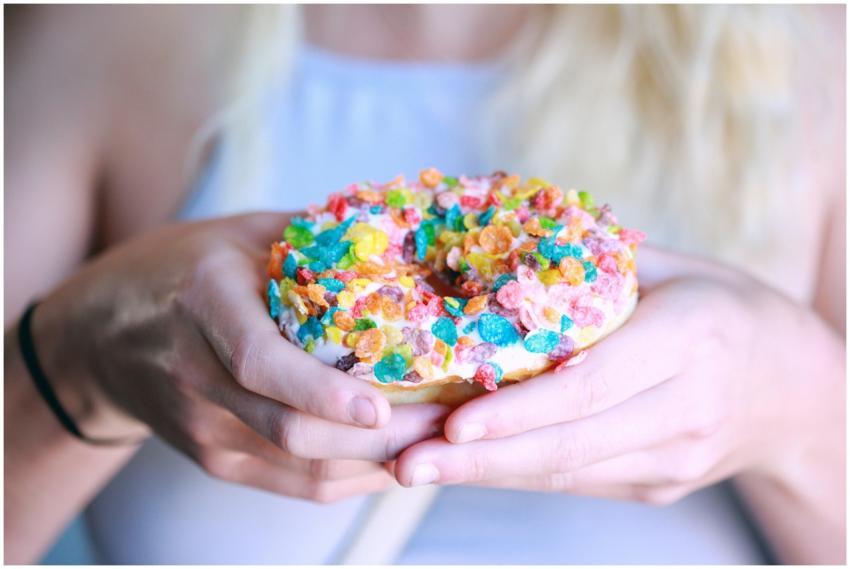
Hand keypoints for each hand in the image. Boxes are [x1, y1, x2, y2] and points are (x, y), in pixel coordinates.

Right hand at [33, 213, 448, 502]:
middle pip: (291, 432)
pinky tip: (394, 460)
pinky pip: (293, 483)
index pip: (260, 363)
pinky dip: (349, 477)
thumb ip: (310, 238)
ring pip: (301, 469)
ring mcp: (203, 429)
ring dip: (375, 465)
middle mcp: (197, 374)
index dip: (323, 393)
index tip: (382, 406)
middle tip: (445, 421)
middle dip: (379, 439)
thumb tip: (401, 232)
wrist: (97, 337)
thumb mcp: (238, 234)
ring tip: (436, 442)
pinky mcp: (213, 459)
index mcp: (204, 304)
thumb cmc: (179, 270)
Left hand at [392, 246, 843, 505]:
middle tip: (407, 461)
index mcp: (691, 342)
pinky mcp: (661, 483)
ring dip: (488, 473)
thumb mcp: (680, 269)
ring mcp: (676, 459)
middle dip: (482, 459)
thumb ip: (602, 266)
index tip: (454, 423)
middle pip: (571, 444)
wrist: (799, 389)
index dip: (520, 410)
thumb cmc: (726, 309)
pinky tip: (469, 464)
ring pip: (569, 472)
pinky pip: (581, 478)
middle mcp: (686, 410)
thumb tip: (508, 250)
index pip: (593, 386)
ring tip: (417, 467)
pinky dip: (519, 471)